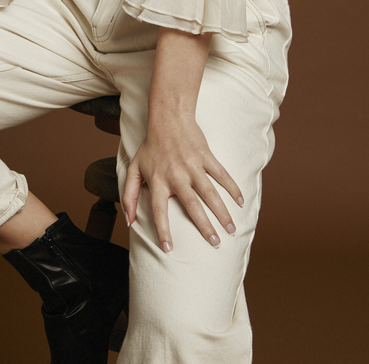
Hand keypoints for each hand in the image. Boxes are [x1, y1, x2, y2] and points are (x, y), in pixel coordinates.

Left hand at [121, 115, 243, 252]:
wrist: (168, 118)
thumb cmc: (150, 146)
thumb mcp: (134, 168)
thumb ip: (128, 194)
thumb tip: (128, 220)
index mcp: (157, 180)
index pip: (159, 211)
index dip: (163, 231)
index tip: (169, 250)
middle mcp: (176, 175)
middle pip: (192, 205)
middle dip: (204, 226)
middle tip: (215, 244)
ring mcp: (192, 166)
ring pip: (210, 193)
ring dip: (222, 212)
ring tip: (231, 229)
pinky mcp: (206, 157)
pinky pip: (221, 174)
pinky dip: (232, 188)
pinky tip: (240, 202)